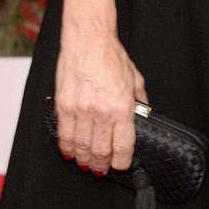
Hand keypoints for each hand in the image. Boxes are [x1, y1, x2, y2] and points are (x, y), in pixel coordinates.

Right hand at [54, 36, 146, 175]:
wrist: (88, 39)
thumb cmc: (111, 55)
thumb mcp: (135, 78)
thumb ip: (140, 101)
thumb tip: (143, 116)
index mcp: (123, 107)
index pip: (123, 146)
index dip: (121, 162)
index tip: (120, 165)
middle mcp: (102, 112)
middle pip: (100, 151)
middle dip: (101, 165)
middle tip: (101, 168)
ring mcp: (81, 110)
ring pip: (81, 147)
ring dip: (83, 159)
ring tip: (86, 163)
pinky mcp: (64, 105)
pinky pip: (64, 134)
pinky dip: (67, 147)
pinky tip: (70, 152)